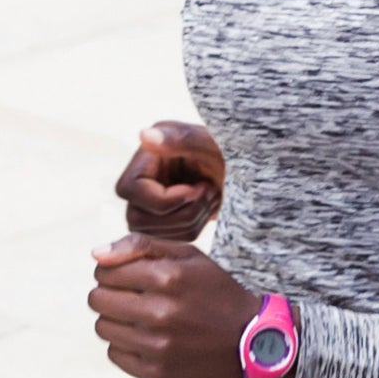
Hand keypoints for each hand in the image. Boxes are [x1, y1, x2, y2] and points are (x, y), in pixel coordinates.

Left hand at [90, 236, 251, 377]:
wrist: (253, 342)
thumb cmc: (215, 292)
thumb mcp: (189, 257)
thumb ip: (140, 246)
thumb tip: (95, 255)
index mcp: (169, 278)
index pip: (104, 272)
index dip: (111, 271)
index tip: (129, 277)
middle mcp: (161, 313)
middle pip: (97, 300)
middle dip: (109, 294)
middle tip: (132, 298)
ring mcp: (158, 347)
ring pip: (102, 327)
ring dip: (116, 320)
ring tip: (141, 318)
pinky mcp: (157, 373)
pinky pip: (114, 354)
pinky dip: (125, 345)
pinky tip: (148, 339)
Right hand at [116, 118, 223, 240]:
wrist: (250, 173)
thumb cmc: (233, 151)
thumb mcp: (212, 143)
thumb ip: (182, 138)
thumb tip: (144, 135)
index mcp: (147, 153)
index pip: (128, 190)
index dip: (163, 199)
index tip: (195, 189)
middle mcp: (141, 179)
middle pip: (137, 219)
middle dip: (182, 213)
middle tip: (209, 192)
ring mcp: (148, 202)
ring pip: (153, 234)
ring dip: (192, 220)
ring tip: (211, 196)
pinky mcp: (162, 221)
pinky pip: (169, 242)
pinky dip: (194, 229)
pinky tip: (208, 208)